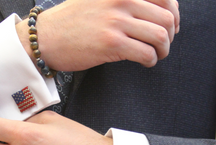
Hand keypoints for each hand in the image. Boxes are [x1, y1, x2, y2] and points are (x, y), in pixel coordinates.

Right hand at [16, 0, 179, 69]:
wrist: (46, 38)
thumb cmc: (69, 22)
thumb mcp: (97, 0)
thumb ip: (120, 1)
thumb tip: (146, 11)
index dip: (174, 13)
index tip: (171, 26)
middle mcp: (122, 0)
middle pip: (166, 17)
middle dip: (170, 35)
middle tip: (163, 45)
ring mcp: (117, 22)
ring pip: (160, 36)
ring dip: (163, 50)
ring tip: (155, 56)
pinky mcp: (112, 44)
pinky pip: (145, 54)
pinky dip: (151, 61)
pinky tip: (145, 63)